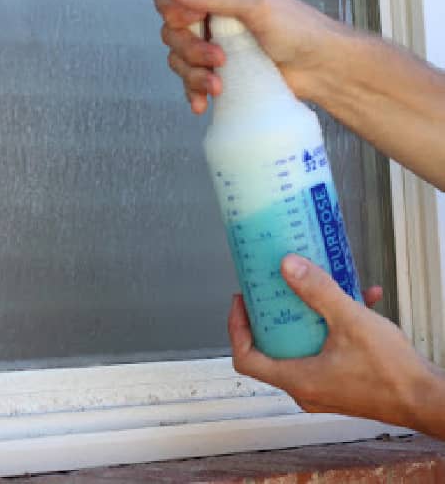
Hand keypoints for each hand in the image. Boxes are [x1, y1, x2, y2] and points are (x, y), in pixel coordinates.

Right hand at [154, 0, 342, 112]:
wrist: (322, 70)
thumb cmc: (299, 29)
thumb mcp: (257, 3)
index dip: (175, 7)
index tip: (193, 20)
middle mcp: (214, 13)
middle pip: (172, 28)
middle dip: (189, 47)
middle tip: (217, 57)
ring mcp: (215, 43)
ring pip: (178, 56)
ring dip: (193, 72)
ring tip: (219, 83)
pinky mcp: (220, 71)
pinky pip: (190, 80)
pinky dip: (192, 90)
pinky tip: (203, 101)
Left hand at [228, 254, 444, 434]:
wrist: (427, 398)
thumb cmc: (390, 371)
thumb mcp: (349, 320)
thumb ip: (317, 291)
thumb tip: (287, 266)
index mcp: (298, 379)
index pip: (246, 359)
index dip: (237, 328)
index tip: (242, 299)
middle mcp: (307, 389)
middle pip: (271, 350)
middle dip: (272, 315)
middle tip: (274, 286)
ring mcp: (325, 388)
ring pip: (303, 347)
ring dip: (309, 315)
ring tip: (317, 284)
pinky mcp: (344, 383)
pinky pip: (329, 350)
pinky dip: (337, 325)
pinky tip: (363, 298)